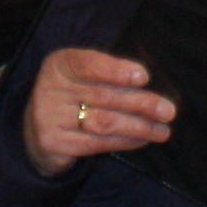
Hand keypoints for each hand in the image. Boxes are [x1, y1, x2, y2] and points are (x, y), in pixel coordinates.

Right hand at [21, 47, 174, 178]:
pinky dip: (124, 141)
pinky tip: (142, 139)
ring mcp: (48, 117)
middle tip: (169, 111)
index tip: (144, 77)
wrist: (37, 130)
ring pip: (103, 121)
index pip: (89, 64)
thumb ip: (109, 75)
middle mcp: (50, 88)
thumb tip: (147, 85)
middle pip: (103, 96)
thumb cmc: (73, 96)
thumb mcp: (85, 76)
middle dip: (141, 104)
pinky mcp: (52, 143)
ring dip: (138, 126)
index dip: (117, 70)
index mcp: (59, 64)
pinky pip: (96, 143)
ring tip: (162, 130)